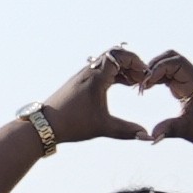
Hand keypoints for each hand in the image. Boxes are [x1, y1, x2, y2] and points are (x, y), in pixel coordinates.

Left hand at [28, 47, 150, 149]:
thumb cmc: (72, 124)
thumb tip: (147, 137)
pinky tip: (122, 85)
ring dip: (123, 69)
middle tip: (141, 80)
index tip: (144, 77)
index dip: (136, 62)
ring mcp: (83, 75)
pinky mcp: (79, 81)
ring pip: (108, 62)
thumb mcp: (103, 127)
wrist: (44, 125)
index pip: (120, 55)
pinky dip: (114, 73)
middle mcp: (89, 71)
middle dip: (132, 65)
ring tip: (134, 84)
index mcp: (96, 77)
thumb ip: (127, 131)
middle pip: (115, 55)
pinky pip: (101, 69)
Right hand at [131, 47, 192, 144]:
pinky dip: (158, 78)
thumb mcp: (187, 130)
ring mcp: (190, 82)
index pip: (176, 62)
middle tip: (142, 82)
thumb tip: (150, 136)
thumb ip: (168, 129)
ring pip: (170, 65)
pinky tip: (148, 89)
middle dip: (154, 65)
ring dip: (155, 71)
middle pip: (172, 57)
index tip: (146, 85)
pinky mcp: (187, 88)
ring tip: (143, 86)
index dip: (158, 69)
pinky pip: (171, 76)